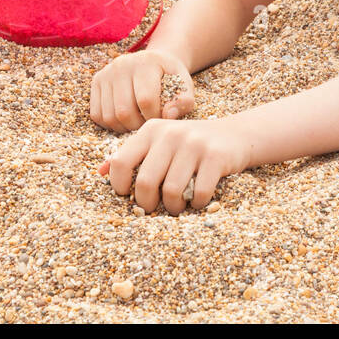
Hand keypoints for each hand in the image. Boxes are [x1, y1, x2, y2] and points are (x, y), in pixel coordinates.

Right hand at [90, 48, 195, 131]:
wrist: (155, 62)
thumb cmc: (171, 77)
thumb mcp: (185, 86)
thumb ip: (183, 101)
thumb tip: (168, 115)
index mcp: (146, 63)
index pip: (146, 100)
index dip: (154, 117)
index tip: (161, 118)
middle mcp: (122, 65)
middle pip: (124, 111)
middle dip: (138, 126)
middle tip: (148, 124)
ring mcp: (106, 72)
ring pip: (109, 116)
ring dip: (124, 128)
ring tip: (138, 122)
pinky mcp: (96, 81)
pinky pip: (97, 114)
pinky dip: (110, 125)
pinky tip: (125, 120)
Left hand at [98, 118, 248, 213]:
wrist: (237, 135)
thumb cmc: (191, 145)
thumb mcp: (161, 142)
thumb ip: (132, 155)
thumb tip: (100, 173)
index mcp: (152, 130)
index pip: (122, 162)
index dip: (120, 186)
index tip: (130, 196)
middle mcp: (171, 133)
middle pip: (146, 182)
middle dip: (148, 204)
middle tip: (156, 208)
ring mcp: (194, 144)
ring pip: (172, 191)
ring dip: (174, 207)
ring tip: (177, 207)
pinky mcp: (215, 156)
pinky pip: (199, 193)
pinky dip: (197, 204)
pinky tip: (199, 200)